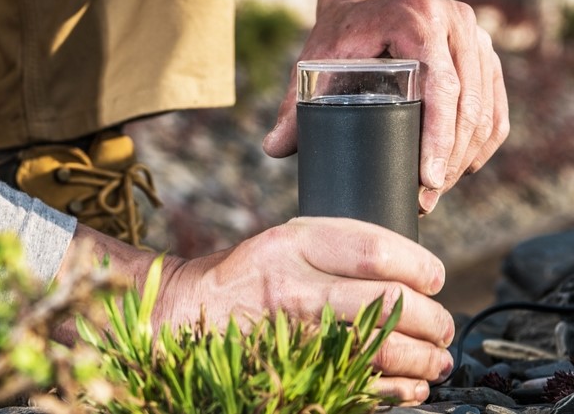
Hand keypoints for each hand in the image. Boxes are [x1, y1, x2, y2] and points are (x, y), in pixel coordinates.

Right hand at [155, 217, 453, 403]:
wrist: (188, 314)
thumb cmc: (245, 276)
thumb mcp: (282, 240)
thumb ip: (337, 245)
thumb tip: (410, 267)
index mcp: (292, 244)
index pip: (377, 251)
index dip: (421, 267)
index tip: (433, 278)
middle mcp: (293, 286)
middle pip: (389, 302)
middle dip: (433, 318)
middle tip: (443, 326)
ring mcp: (292, 333)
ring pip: (383, 348)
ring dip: (425, 358)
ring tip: (436, 359)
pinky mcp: (293, 369)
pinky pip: (362, 386)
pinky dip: (399, 391)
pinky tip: (411, 386)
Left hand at [264, 0, 508, 214]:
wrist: (369, 2)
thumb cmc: (342, 33)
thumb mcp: (316, 60)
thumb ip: (296, 104)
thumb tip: (274, 149)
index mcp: (418, 21)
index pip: (440, 86)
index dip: (438, 137)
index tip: (427, 179)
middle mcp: (457, 25)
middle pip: (469, 104)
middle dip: (451, 158)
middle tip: (427, 198)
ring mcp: (477, 40)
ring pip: (487, 109)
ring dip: (466, 156)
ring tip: (438, 191)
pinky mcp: (486, 56)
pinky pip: (496, 107)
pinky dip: (482, 142)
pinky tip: (463, 168)